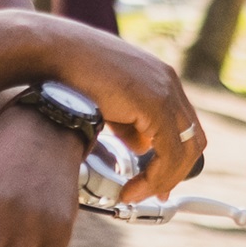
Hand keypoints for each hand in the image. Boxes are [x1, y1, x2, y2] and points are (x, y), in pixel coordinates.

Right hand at [43, 23, 203, 202]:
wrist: (52, 52)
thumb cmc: (70, 73)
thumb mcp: (109, 102)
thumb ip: (129, 123)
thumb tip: (141, 145)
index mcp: (161, 79)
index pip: (185, 127)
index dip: (176, 159)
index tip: (159, 181)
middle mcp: (169, 82)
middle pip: (193, 140)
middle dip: (175, 173)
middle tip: (156, 194)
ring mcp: (164, 90)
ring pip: (184, 149)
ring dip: (164, 178)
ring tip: (137, 193)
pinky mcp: (154, 102)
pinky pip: (169, 151)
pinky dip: (155, 176)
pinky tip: (132, 186)